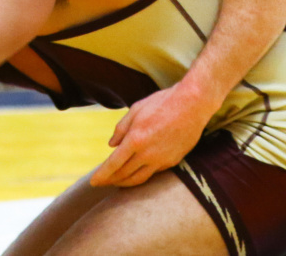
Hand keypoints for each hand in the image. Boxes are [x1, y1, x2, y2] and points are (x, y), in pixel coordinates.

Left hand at [90, 84, 214, 187]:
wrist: (192, 105)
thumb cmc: (162, 103)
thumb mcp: (136, 110)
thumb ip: (121, 128)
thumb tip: (111, 145)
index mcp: (135, 139)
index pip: (114, 164)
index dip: (102, 175)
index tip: (93, 182)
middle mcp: (148, 154)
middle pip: (125, 174)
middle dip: (111, 181)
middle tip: (101, 183)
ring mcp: (162, 160)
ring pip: (139, 178)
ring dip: (125, 183)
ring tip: (116, 182)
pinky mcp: (173, 161)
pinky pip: (153, 173)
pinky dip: (141, 175)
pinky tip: (136, 172)